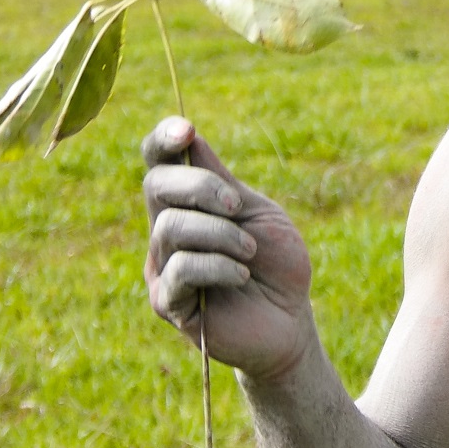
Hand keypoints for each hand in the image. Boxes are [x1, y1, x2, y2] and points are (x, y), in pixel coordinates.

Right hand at [143, 117, 314, 380]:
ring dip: (221, 234)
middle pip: (156, 186)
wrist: (292, 317)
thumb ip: (222, 182)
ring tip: (249, 252)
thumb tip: (191, 139)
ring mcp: (161, 266)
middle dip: (202, 188)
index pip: (158, 163)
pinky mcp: (167, 303)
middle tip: (237, 206)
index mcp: (187, 204)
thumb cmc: (276, 263)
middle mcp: (165, 231)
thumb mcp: (256, 212)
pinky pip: (182, 269)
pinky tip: (241, 276)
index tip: (187, 130)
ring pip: (171, 227)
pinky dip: (219, 266)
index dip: (162, 140)